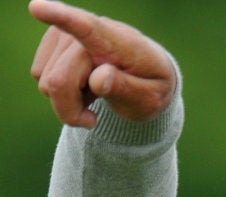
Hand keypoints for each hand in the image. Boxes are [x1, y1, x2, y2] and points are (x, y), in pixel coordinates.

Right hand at [29, 0, 175, 127]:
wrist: (147, 80)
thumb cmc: (150, 89)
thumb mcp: (148, 99)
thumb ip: (125, 88)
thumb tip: (98, 78)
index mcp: (120, 42)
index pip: (90, 28)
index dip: (63, 18)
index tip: (38, 7)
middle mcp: (92, 31)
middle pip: (59, 80)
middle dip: (70, 109)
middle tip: (93, 120)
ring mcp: (70, 33)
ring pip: (46, 81)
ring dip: (67, 99)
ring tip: (95, 92)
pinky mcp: (55, 40)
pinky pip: (40, 76)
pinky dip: (59, 90)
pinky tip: (83, 85)